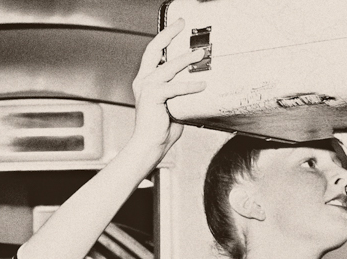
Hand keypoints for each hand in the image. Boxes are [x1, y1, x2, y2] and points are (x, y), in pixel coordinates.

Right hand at [130, 21, 207, 154]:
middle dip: (169, 34)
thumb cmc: (161, 130)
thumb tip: (202, 85)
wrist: (149, 146)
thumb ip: (183, 93)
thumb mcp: (174, 105)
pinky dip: (189, 86)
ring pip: (168, 67)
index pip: (154, 52)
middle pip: (155, 49)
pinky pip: (174, 88)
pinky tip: (201, 85)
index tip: (178, 26)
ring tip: (201, 54)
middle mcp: (144, 81)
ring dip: (186, 59)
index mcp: (146, 81)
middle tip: (182, 24)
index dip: (165, 37)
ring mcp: (146, 88)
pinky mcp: (152, 97)